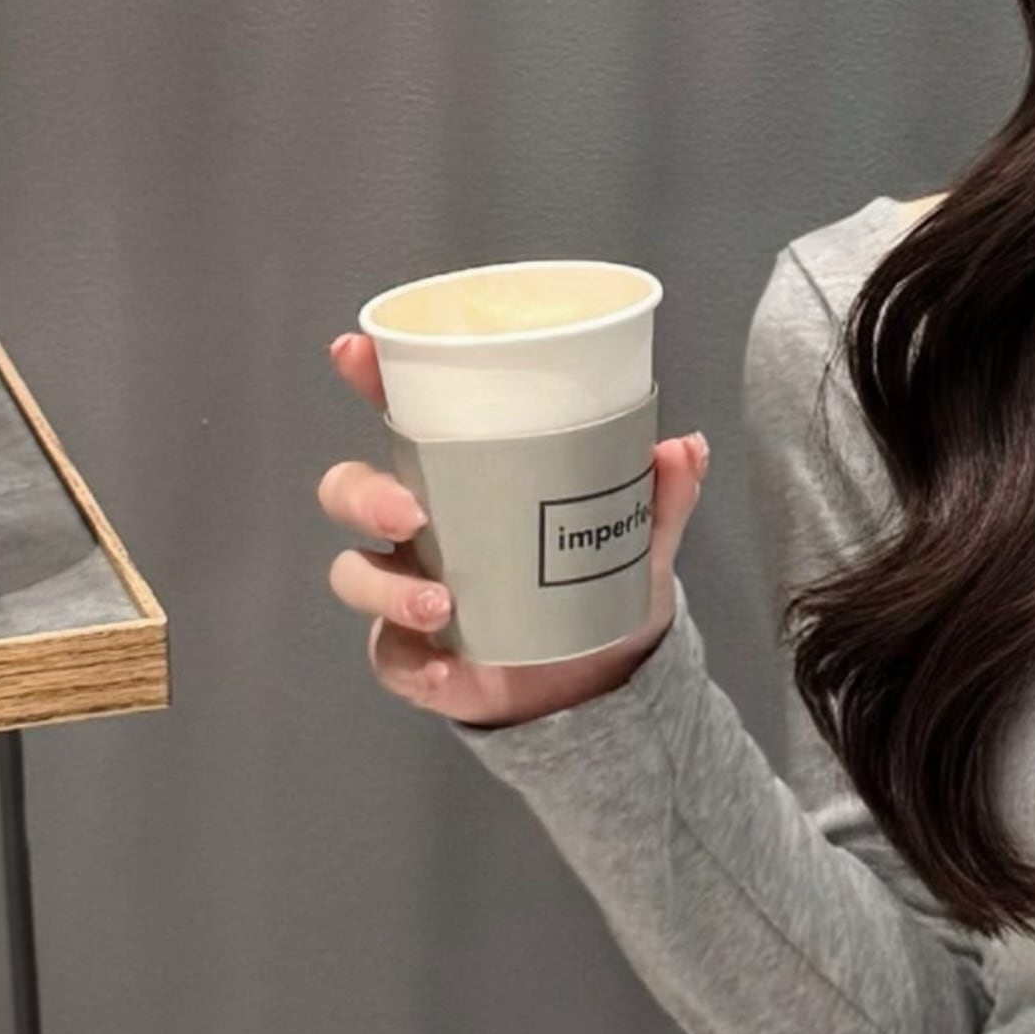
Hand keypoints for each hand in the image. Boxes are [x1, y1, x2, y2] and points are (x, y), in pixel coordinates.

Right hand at [319, 328, 709, 729]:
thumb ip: (659, 498)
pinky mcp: (416, 657)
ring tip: (444, 606)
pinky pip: (391, 658)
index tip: (356, 351)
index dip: (370, 379)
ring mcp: (407, 590)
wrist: (598, 683)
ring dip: (390, 588)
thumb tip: (684, 448)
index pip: (402, 418)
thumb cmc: (596, 588)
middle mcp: (419, 529)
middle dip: (364, 496)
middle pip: (349, 492)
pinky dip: (416, 667)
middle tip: (410, 514)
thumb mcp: (636, 541)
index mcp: (460, 478)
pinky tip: (450, 672)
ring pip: (355, 575)